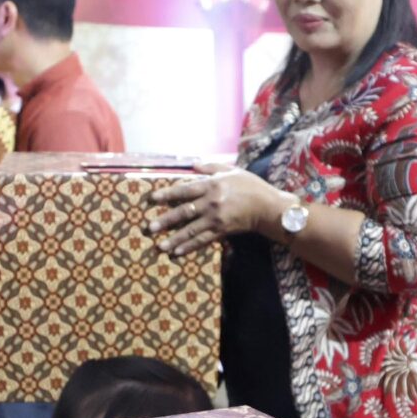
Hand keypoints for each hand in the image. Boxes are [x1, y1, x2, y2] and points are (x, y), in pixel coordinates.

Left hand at [146, 168, 285, 257]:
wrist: (268, 207)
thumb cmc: (250, 186)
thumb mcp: (232, 170)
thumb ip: (211, 167)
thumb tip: (193, 165)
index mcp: (212, 185)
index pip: (184, 190)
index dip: (167, 194)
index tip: (152, 199)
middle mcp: (211, 203)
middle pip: (184, 212)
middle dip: (165, 220)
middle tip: (149, 227)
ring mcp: (216, 219)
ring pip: (191, 230)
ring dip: (174, 238)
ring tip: (159, 246)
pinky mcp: (222, 231)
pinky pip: (203, 240)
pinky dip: (189, 247)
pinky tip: (177, 252)